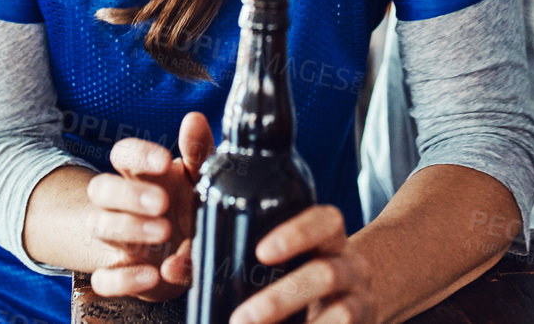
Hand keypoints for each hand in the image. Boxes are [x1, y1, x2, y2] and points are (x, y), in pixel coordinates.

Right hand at [87, 111, 214, 299]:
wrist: (184, 255)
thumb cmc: (190, 206)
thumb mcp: (200, 178)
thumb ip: (199, 151)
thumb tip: (194, 119)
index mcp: (141, 176)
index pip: (123, 154)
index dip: (138, 156)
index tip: (165, 161)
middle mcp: (122, 205)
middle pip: (100, 188)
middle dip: (127, 194)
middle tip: (162, 202)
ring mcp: (117, 240)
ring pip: (99, 226)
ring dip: (129, 228)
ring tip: (164, 232)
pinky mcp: (121, 275)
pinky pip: (104, 279)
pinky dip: (123, 279)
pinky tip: (152, 275)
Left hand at [231, 205, 375, 323]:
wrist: (356, 299)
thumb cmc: (301, 271)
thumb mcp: (278, 260)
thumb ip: (225, 258)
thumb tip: (173, 268)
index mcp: (328, 237)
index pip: (325, 221)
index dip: (297, 232)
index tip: (262, 251)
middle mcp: (351, 265)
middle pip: (325, 274)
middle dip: (281, 300)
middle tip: (240, 320)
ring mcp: (361, 301)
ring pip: (340, 313)